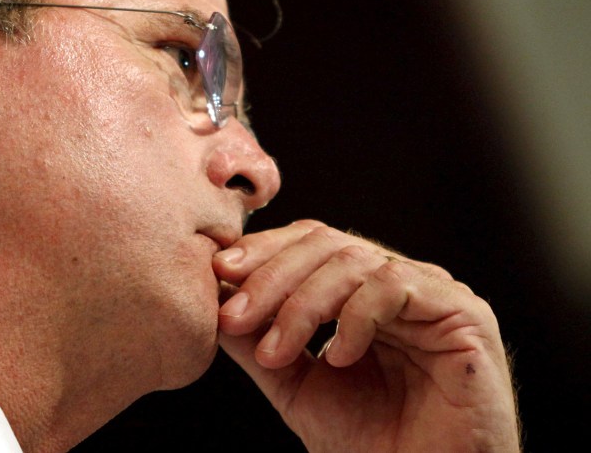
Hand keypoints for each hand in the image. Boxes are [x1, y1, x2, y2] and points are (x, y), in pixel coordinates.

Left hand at [214, 220, 519, 451]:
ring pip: (355, 260)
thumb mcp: (294, 383)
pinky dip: (355, 317)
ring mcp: (433, 292)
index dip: (262, 251)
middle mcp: (400, 281)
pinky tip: (338, 357)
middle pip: (326, 243)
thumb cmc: (368, 445)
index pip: (308, 243)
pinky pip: (395, 286)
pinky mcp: (465, 313)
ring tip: (276, 353)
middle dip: (271, 277)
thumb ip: (258, 338)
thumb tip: (212, 295)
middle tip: (234, 318)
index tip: (218, 275)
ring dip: (302, 303)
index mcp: (363, 289)